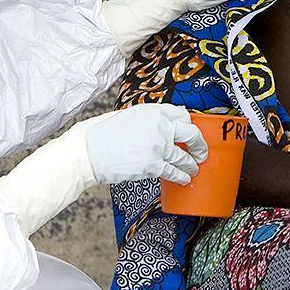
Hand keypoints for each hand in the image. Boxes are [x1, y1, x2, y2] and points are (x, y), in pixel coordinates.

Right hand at [82, 105, 207, 185]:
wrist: (87, 153)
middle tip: (201, 152)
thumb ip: (152, 116)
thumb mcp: (129, 115)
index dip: (190, 125)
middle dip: (200, 144)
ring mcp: (158, 146)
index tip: (191, 133)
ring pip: (185, 157)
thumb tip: (172, 116)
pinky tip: (184, 178)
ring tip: (193, 168)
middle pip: (192, 134)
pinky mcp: (152, 165)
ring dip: (192, 164)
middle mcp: (159, 126)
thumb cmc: (103, 134)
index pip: (183, 115)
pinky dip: (181, 176)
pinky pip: (174, 172)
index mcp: (153, 111)